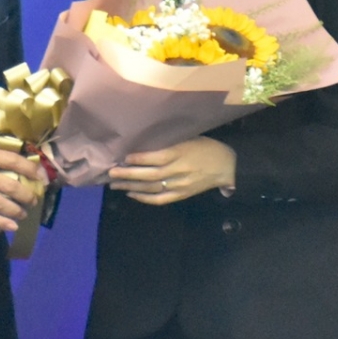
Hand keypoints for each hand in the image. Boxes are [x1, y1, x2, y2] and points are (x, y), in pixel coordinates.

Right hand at [0, 140, 41, 231]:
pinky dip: (1, 222)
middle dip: (27, 195)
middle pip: (12, 186)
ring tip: (24, 212)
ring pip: (2, 203)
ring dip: (17, 210)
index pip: (14, 160)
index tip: (40, 175)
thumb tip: (0, 158)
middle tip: (33, 199)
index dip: (31, 169)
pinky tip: (11, 226)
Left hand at [108, 137, 236, 205]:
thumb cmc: (206, 148)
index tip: (123, 157)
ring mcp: (179, 185)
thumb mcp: (189, 138)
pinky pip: (160, 199)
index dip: (138, 159)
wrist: (226, 166)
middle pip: (149, 175)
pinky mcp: (181, 195)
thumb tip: (145, 144)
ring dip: (131, 187)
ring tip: (115, 184)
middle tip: (111, 173)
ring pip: (151, 188)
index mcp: (180, 153)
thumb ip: (169, 143)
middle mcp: (178, 171)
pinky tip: (132, 194)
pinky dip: (144, 198)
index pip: (155, 158)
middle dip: (128, 174)